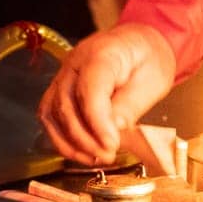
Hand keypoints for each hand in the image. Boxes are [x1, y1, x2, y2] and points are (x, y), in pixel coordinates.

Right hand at [38, 23, 176, 166]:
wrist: (140, 43)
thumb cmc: (149, 58)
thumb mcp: (152, 81)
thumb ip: (130, 106)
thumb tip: (112, 131)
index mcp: (103, 52)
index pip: (90, 89)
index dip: (97, 122)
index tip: (112, 145)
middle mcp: (75, 61)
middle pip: (66, 104)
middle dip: (85, 138)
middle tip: (108, 155)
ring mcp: (63, 74)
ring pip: (52, 113)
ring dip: (70, 143)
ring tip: (95, 158)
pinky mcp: (59, 88)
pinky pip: (50, 116)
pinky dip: (63, 138)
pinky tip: (82, 152)